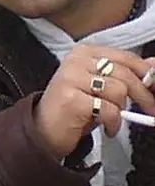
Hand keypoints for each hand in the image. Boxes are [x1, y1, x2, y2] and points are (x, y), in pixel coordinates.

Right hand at [34, 44, 154, 158]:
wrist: (42, 132)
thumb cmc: (71, 110)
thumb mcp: (100, 89)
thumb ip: (124, 75)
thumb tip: (153, 65)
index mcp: (84, 53)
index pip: (125, 57)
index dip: (146, 74)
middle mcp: (76, 61)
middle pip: (125, 73)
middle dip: (144, 96)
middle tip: (152, 110)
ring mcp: (71, 78)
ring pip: (119, 90)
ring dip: (121, 110)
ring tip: (111, 119)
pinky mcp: (72, 99)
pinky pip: (109, 110)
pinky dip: (113, 123)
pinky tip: (106, 128)